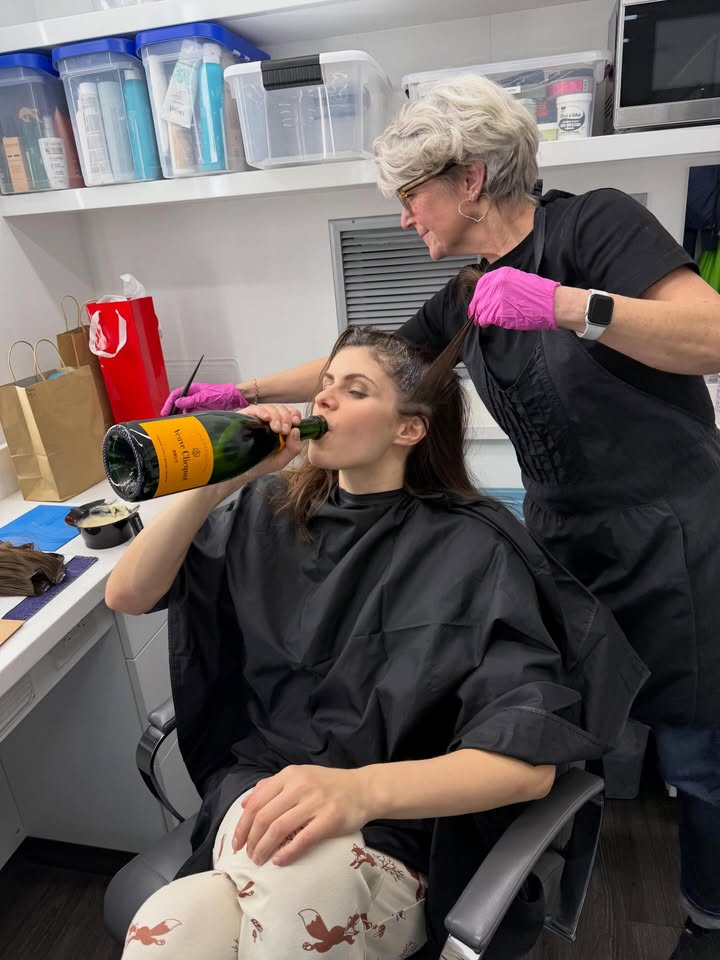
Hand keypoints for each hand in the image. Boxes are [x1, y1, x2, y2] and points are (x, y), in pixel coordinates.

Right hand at [161, 382, 247, 415]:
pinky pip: (191, 413)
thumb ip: (190, 400)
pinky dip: (186, 418)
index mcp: (192, 389)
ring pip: (184, 409)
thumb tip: (178, 402)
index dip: (169, 402)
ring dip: (179, 415)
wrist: (233, 398)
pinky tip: (185, 423)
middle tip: (166, 418)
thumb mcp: (204, 397)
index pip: (176, 394)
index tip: (165, 411)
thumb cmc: (221, 393)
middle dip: (172, 410)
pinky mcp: (201, 409)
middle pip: (178, 402)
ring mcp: (197, 402)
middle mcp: (193, 395)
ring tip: (174, 422)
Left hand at [232, 765, 372, 866]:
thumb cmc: (329, 785)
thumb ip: (272, 786)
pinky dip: (287, 852)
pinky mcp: (329, 820)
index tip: (237, 842)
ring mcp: (315, 802)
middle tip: (248, 855)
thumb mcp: (300, 776)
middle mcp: (300, 786)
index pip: (256, 801)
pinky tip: (279, 861)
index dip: (243, 824)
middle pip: (264, 816)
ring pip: (279, 828)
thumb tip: (245, 803)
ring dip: (265, 848)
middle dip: (252, 840)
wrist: (364, 789)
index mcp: (290, 775)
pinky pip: (302, 839)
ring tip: (260, 860)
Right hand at [240, 404, 303, 480]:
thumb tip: (296, 430)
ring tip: (276, 429)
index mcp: (280, 428)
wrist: (243, 471)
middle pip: (281, 409)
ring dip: (276, 416)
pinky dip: (262, 411)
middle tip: (284, 431)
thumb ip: (293, 449)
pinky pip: (254, 409)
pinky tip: (266, 419)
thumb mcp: (281, 460)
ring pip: (270, 408)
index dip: (294, 414)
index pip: (290, 413)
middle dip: (286, 418)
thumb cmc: (262, 464)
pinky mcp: (244, 418)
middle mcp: (269, 421)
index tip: (296, 422)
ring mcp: (257, 419)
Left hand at [468, 266, 560, 330]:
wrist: (552, 304)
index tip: (476, 301)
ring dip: (480, 316)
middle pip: (479, 297)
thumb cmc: (541, 295)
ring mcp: (497, 297)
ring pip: (480, 308)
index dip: (477, 295)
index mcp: (503, 274)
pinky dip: (483, 322)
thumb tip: (493, 293)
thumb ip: (505, 285)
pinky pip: (484, 318)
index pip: (482, 284)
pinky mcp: (499, 312)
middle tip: (475, 314)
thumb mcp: (520, 280)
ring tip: (481, 320)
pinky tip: (486, 324)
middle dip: (476, 307)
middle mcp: (498, 284)